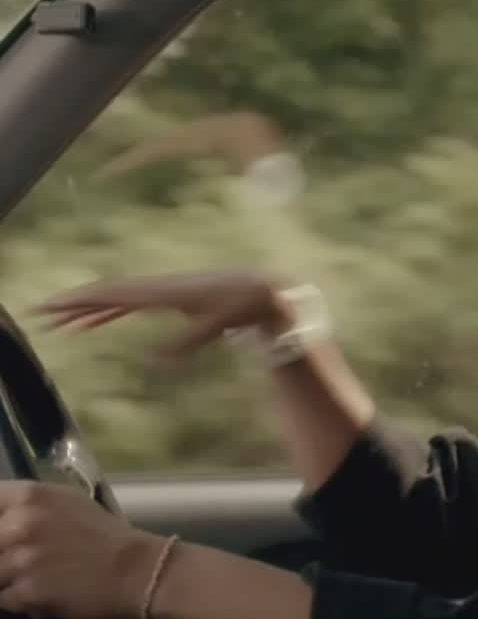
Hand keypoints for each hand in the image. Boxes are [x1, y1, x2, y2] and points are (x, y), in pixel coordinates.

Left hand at [0, 481, 162, 617]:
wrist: (136, 570)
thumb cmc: (104, 536)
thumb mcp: (67, 504)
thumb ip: (28, 506)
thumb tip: (2, 516)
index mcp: (30, 496)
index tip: (5, 533)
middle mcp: (19, 523)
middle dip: (1, 553)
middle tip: (22, 559)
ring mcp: (20, 559)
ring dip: (7, 578)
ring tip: (33, 576)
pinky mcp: (24, 592)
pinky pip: (2, 598)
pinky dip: (16, 598)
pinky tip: (39, 591)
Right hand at [34, 271, 291, 358]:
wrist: (263, 290)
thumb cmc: (242, 305)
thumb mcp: (216, 326)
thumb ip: (187, 342)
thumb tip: (156, 360)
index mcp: (163, 292)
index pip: (113, 295)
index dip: (81, 301)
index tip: (53, 307)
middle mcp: (157, 288)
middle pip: (106, 294)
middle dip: (73, 305)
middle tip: (41, 317)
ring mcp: (162, 292)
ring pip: (114, 299)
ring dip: (86, 310)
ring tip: (58, 325)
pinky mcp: (169, 298)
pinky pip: (129, 304)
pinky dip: (107, 312)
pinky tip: (93, 323)